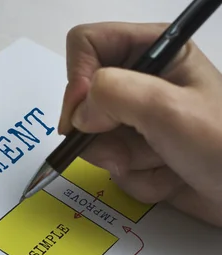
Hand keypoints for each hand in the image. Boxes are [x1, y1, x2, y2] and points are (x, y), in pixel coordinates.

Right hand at [59, 22, 221, 225]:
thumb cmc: (221, 145)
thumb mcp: (167, 109)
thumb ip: (113, 95)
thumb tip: (78, 115)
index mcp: (153, 50)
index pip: (86, 44)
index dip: (78, 78)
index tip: (83, 116)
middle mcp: (141, 81)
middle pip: (83, 100)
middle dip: (103, 134)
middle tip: (129, 152)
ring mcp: (138, 119)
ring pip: (95, 139)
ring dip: (126, 161)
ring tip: (163, 163)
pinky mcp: (139, 151)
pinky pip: (112, 165)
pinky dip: (138, 179)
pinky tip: (169, 178)